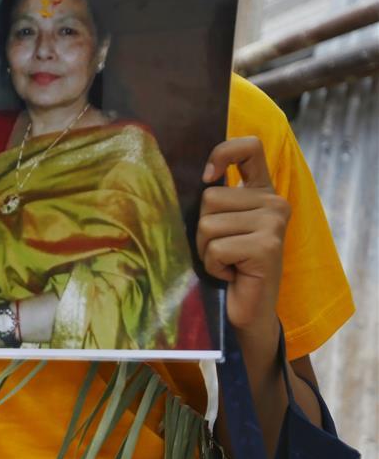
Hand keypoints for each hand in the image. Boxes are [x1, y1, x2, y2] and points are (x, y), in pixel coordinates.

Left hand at [197, 137, 289, 332]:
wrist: (247, 310)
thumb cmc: (228, 267)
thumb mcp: (219, 227)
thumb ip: (214, 201)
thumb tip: (184, 178)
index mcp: (262, 191)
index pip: (249, 148)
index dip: (222, 153)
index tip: (207, 176)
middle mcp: (274, 202)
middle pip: (210, 197)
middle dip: (203, 230)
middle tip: (223, 251)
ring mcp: (274, 222)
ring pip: (208, 224)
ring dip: (207, 250)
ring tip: (227, 263)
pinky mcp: (267, 245)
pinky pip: (216, 248)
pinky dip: (214, 266)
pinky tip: (232, 274)